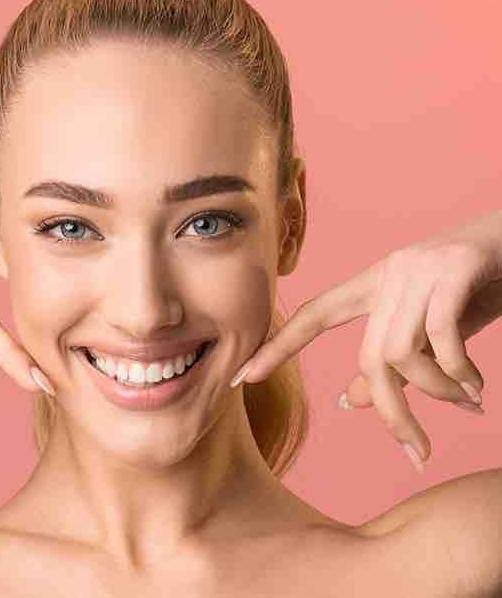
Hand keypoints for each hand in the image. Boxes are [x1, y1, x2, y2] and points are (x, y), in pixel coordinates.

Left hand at [230, 209, 501, 471]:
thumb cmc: (479, 287)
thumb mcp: (431, 331)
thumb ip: (393, 362)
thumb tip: (349, 400)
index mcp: (375, 284)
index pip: (313, 316)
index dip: (276, 348)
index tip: (241, 378)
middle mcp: (390, 273)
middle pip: (368, 358)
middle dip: (391, 414)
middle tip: (416, 450)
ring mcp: (420, 268)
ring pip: (399, 353)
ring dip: (433, 392)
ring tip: (467, 400)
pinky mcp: (454, 268)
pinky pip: (440, 338)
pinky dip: (457, 374)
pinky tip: (476, 386)